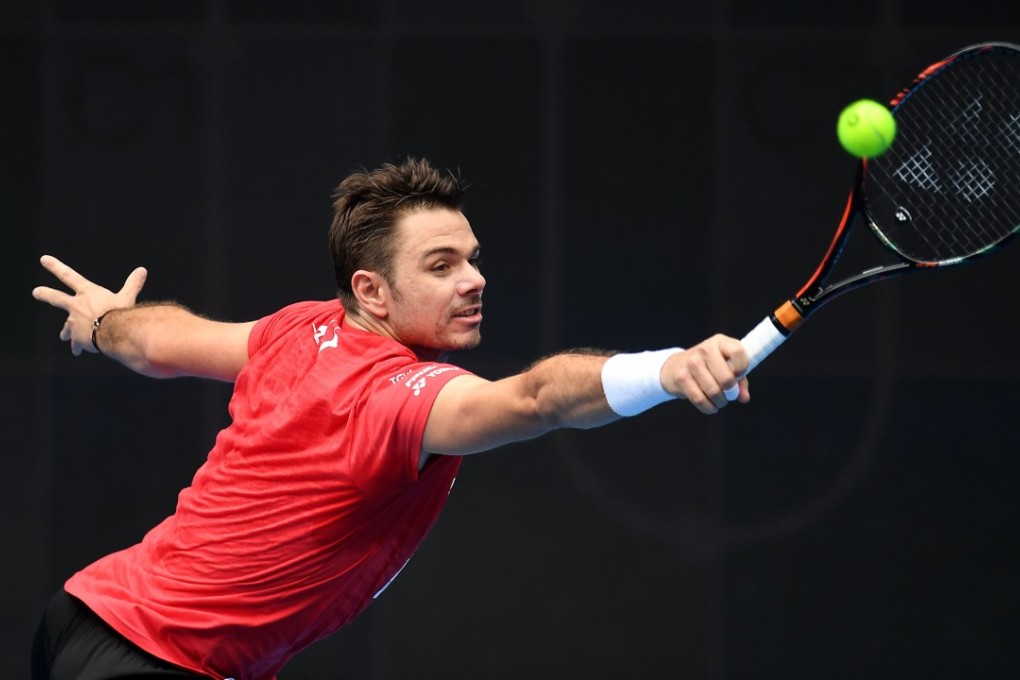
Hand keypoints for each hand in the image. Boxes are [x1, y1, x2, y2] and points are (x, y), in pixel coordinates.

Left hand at [32, 255, 147, 355]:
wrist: (113, 333)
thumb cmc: (120, 312)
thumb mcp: (127, 297)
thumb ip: (132, 284)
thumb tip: (142, 270)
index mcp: (87, 293)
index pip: (69, 276)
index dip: (55, 266)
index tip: (43, 259)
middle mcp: (76, 306)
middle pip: (55, 298)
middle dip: (45, 294)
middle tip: (36, 292)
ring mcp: (75, 323)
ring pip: (66, 327)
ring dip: (65, 331)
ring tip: (62, 336)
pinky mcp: (78, 339)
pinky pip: (76, 344)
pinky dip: (78, 347)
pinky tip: (78, 351)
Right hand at [661, 334, 749, 413]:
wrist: (675, 366)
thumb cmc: (708, 366)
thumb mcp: (726, 366)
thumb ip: (740, 380)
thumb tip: (744, 397)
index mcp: (720, 342)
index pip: (737, 352)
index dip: (742, 368)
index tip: (738, 376)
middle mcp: (705, 349)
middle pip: (726, 378)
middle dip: (731, 392)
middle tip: (729, 395)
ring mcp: (691, 363)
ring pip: (713, 392)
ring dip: (720, 401)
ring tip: (719, 400)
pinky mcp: (682, 377)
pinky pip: (700, 399)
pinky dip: (709, 407)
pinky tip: (711, 406)